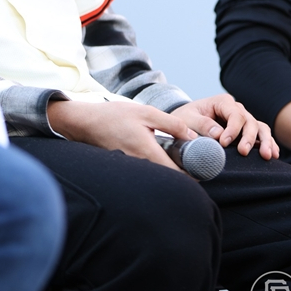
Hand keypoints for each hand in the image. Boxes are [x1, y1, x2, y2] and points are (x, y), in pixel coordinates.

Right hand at [47, 99, 197, 171]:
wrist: (86, 122)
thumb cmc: (115, 115)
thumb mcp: (146, 112)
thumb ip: (172, 124)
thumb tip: (193, 136)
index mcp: (149, 153)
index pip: (178, 175)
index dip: (194, 173)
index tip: (204, 165)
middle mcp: (141, 166)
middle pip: (170, 178)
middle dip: (184, 172)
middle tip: (195, 160)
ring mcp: (133, 169)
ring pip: (158, 175)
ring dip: (170, 169)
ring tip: (178, 155)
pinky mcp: (126, 167)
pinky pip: (147, 172)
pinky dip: (156, 166)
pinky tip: (158, 153)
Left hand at [171, 94, 278, 159]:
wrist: (184, 123)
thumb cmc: (185, 119)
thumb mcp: (187, 119)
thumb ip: (202, 124)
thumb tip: (219, 134)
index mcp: (222, 102)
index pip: (235, 115)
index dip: (233, 129)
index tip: (224, 143)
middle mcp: (236, 109)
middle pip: (249, 121)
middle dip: (249, 137)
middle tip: (243, 152)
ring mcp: (242, 120)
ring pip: (259, 127)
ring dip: (265, 141)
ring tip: (267, 156)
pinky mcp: (245, 131)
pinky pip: (261, 135)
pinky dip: (268, 143)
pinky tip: (273, 154)